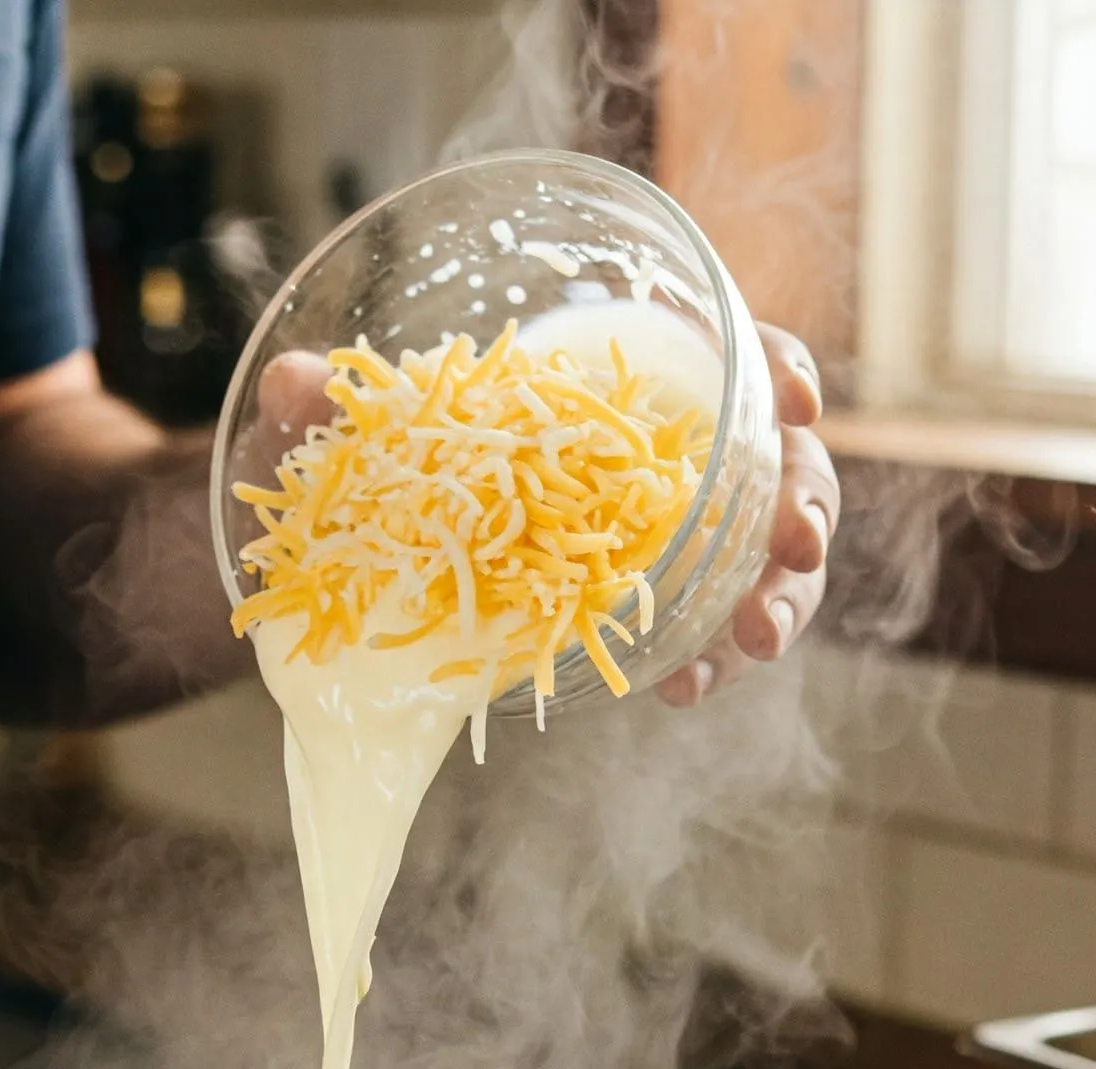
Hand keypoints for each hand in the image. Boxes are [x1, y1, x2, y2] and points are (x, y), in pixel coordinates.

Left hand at [254, 326, 840, 708]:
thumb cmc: (380, 479)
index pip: (735, 355)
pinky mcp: (643, 611)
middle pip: (776, 462)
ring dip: (778, 597)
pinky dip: (707, 657)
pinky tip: (680, 686)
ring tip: (748, 641)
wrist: (365, 568)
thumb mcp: (349, 443)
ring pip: (762, 557)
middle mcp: (663, 456)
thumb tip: (293, 382)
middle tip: (795, 545)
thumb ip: (326, 409)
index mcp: (625, 383)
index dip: (778, 370)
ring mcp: (664, 539)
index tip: (792, 400)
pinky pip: (703, 628)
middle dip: (803, 501)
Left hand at [656, 324, 837, 705]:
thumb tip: (800, 406)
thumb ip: (769, 359)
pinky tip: (677, 688)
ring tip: (709, 677)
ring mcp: (729, 559)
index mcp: (776, 454)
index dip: (805, 519)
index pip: (805, 491)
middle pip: (791, 569)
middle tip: (762, 629)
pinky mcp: (685, 595)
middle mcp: (762, 512)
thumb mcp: (723, 334)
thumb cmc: (680, 348)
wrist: (615, 371)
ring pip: (758, 611)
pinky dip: (699, 671)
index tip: (796, 546)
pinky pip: (703, 643)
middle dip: (781, 603)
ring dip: (742, 649)